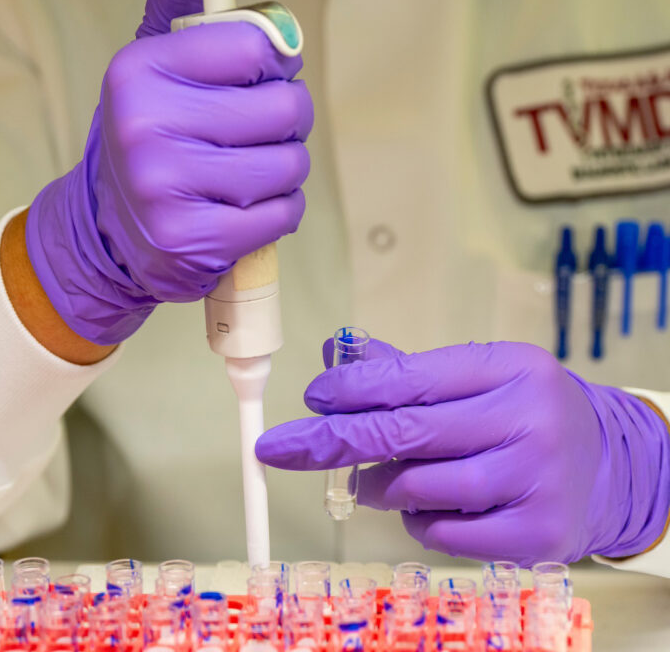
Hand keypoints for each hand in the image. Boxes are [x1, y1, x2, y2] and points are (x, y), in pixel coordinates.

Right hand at [24, 0, 312, 343]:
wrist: (110, 232)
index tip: (258, 81)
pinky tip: (247, 210)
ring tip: (248, 174)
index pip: (256, 46)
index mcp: (140, 68)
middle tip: (257, 133)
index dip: (274, 66)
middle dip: (286, 122)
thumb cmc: (150, 138)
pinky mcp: (191, 239)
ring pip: (289, 164)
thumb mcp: (155, 63)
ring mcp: (165, 186)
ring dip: (284, 171)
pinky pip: (283, 214)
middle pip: (284, 106)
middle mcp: (145, 123)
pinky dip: (280, 212)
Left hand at [256, 339, 669, 565]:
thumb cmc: (522, 412)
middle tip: (283, 448)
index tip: (313, 397)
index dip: (353, 389)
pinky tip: (419, 508)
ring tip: (366, 483)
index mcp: (509, 367)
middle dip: (335, 440)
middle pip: (409, 432)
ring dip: (379, 487)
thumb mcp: (477, 377)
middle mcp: (528, 419)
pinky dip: (418, 522)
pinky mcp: (539, 534)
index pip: (412, 377)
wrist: (605, 463)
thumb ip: (406, 369)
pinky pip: (448, 533)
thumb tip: (332, 353)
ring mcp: (537, 480)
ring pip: (423, 488)